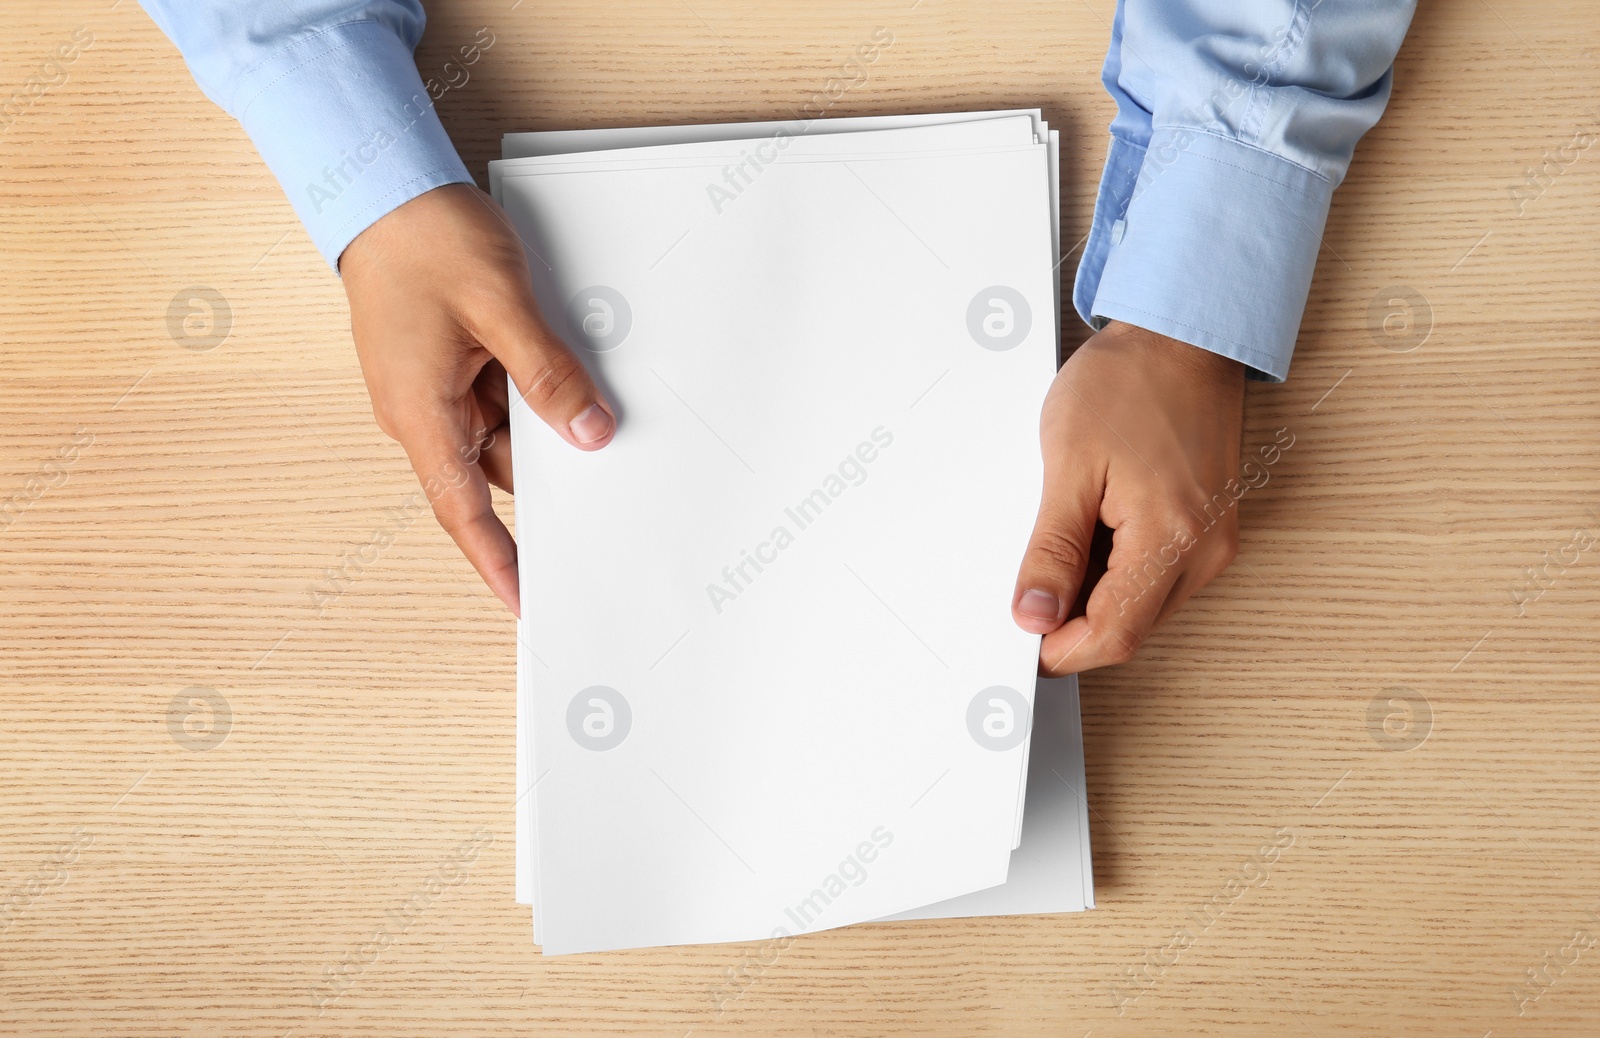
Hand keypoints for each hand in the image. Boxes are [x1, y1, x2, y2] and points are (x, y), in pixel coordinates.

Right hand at [339, 183, 615, 616]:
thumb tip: (588, 430)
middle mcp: (421, 411)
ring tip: (586, 411)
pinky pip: (495, 399)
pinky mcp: (443, 365)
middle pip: (492, 472)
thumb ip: (547, 374)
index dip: (496, 562)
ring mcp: (431, 388)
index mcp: (421, 413)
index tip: (525, 601)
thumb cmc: (425, 240)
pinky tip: (560, 378)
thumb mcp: (502, 306)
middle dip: (542, 480)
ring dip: (539, 425)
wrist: (383, 185)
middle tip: (596, 493)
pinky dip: (528, 396)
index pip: (462, 511)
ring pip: (500, 433)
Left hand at [1011, 321, 1244, 672]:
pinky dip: (1118, 569)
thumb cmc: (1128, 383)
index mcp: (1171, 537)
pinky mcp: (1211, 528)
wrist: (1181, 336)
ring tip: (1065, 533)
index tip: (1024, 639)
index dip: (1063, 649)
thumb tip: (1035, 614)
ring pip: (1144, 605)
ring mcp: (1214, 541)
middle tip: (1030, 584)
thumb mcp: (1069, 463)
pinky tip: (1093, 528)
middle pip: (1131, 627)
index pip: (1114, 633)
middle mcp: (1205, 550)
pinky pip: (1159, 574)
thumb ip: (1052, 549)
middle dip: (1075, 621)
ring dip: (1096, 592)